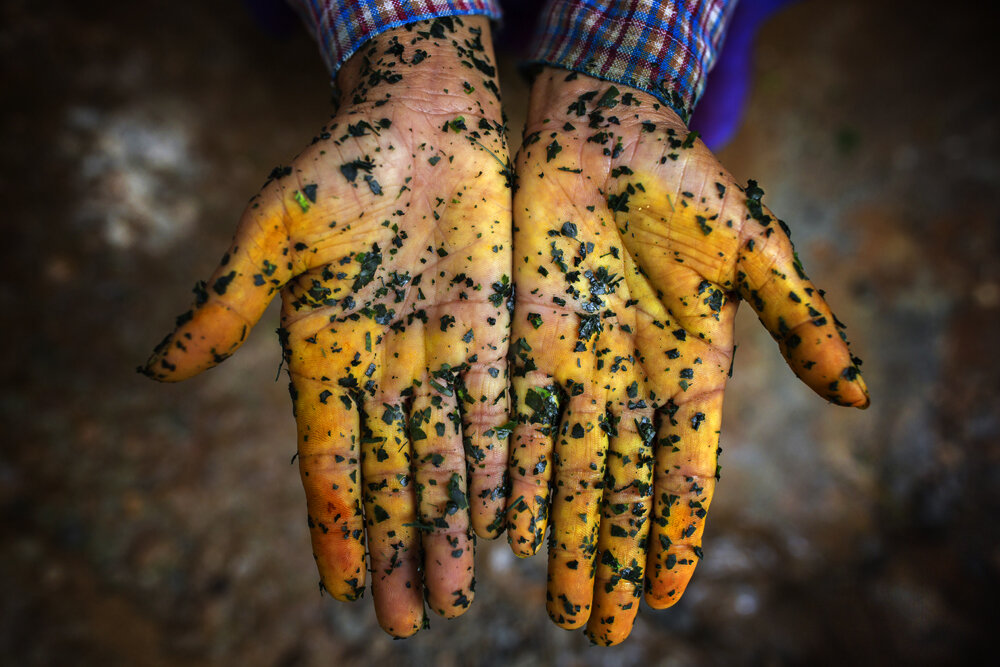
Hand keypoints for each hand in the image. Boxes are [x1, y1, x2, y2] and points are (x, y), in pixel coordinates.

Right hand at [141, 17, 511, 636]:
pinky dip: (505, 464)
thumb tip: (159, 371)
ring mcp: (442, 356)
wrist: (419, 124)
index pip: (329, 458)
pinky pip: (500, 409)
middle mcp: (386, 371)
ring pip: (449, 457)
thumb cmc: (338, 170)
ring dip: (455, 525)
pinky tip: (510, 517)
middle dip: (404, 546)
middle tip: (416, 618)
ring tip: (461, 593)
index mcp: (326, 357)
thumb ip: (229, 303)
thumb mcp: (274, 232)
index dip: (335, 522)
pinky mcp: (496, 333)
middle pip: (394, 475)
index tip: (344, 587)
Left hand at [504, 68, 868, 644]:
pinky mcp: (524, 343)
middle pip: (620, 489)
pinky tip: (506, 525)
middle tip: (596, 628)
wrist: (603, 131)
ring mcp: (575, 367)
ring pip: (566, 470)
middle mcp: (630, 384)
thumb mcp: (752, 249)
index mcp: (691, 370)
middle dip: (609, 558)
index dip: (674, 534)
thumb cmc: (685, 183)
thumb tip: (858, 398)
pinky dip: (514, 474)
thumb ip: (799, 322)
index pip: (684, 472)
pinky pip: (519, 422)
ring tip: (556, 602)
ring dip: (562, 536)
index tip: (663, 596)